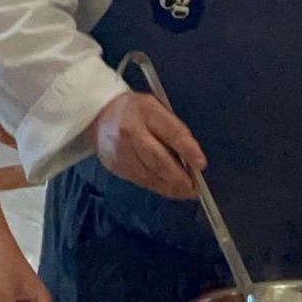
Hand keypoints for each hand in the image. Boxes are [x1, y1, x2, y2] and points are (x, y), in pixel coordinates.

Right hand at [89, 91, 205, 199]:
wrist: (100, 115)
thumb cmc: (137, 111)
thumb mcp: (157, 108)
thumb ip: (173, 129)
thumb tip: (192, 157)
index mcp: (146, 111)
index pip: (171, 132)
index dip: (187, 149)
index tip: (201, 164)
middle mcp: (131, 131)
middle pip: (158, 159)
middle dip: (179, 177)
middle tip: (195, 189)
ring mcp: (120, 151)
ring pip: (149, 174)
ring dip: (170, 187)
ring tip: (186, 193)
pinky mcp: (115, 165)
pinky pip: (140, 180)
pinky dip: (157, 187)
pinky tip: (169, 190)